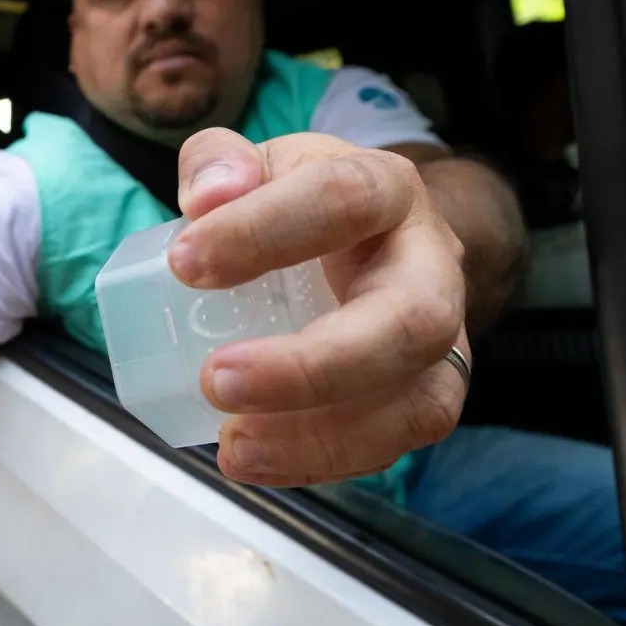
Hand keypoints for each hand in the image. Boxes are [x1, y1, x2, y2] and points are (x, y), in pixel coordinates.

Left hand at [170, 129, 468, 486]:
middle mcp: (431, 267)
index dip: (264, 231)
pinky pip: (395, 444)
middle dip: (312, 365)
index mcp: (387, 190)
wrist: (374, 242)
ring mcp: (441, 342)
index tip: (184, 263)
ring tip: (233, 444)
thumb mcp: (260, 164)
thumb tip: (206, 198)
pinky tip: (256, 460)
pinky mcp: (425, 398)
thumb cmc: (304, 204)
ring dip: (322, 435)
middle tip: (216, 381)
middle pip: (410, 322)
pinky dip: (322, 460)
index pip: (344, 201)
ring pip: (418, 403)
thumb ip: (219, 164)